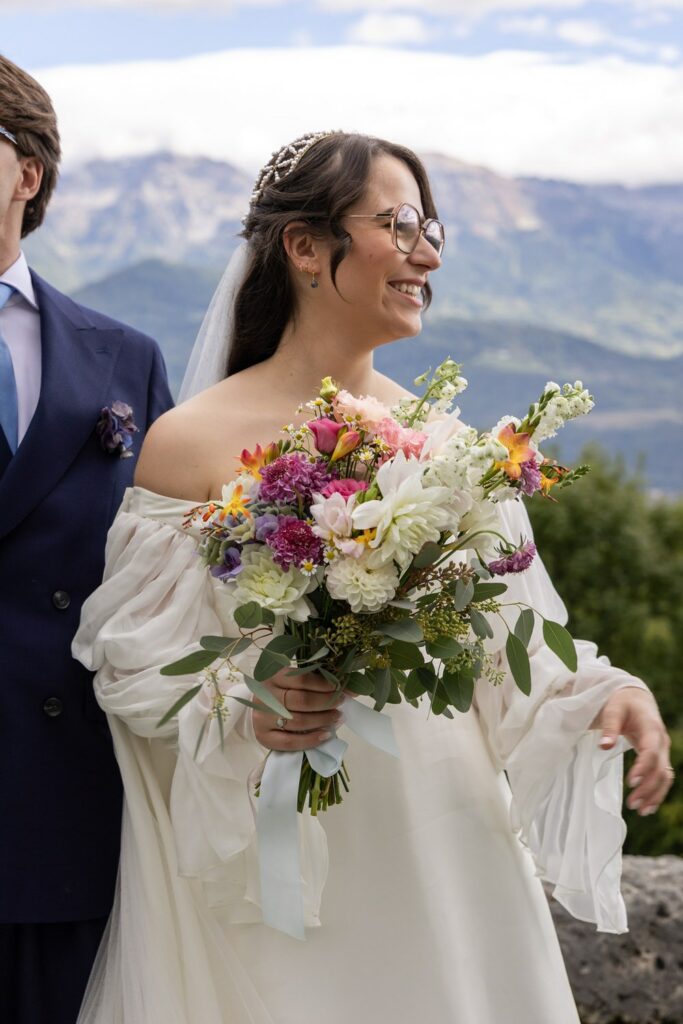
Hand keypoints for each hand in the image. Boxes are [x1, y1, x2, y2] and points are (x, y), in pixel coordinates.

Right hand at [252, 667, 342, 751]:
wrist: (261, 709)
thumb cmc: (283, 691)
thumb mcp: (295, 681)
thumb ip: (318, 682)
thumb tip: (352, 689)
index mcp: (273, 676)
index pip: (301, 679)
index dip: (323, 684)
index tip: (339, 687)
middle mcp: (264, 696)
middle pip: (301, 700)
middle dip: (326, 702)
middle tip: (341, 703)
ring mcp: (262, 718)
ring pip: (297, 721)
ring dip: (322, 720)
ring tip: (337, 717)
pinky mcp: (263, 737)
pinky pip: (290, 742)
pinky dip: (311, 740)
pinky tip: (325, 735)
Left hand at [595, 686, 673, 815]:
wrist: (636, 698)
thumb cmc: (623, 703)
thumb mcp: (613, 709)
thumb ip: (609, 727)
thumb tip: (604, 746)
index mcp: (651, 727)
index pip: (651, 751)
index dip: (643, 768)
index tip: (631, 782)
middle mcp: (661, 741)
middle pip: (660, 769)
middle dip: (648, 788)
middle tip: (632, 804)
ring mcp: (662, 750)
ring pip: (665, 776)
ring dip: (655, 794)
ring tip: (640, 811)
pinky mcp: (659, 757)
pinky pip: (663, 777)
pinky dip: (658, 792)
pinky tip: (648, 806)